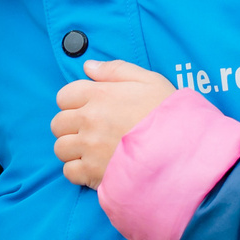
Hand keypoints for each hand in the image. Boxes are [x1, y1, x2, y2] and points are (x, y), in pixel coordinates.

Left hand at [51, 59, 174, 187]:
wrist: (182, 151)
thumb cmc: (169, 114)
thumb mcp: (149, 81)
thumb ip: (116, 70)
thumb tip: (88, 67)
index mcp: (100, 94)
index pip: (64, 96)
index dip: (74, 102)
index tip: (88, 109)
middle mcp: (89, 120)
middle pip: (58, 123)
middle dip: (70, 126)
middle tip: (90, 131)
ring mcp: (89, 147)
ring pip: (60, 148)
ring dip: (72, 149)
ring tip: (92, 150)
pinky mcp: (92, 172)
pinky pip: (69, 171)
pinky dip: (78, 171)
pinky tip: (94, 167)